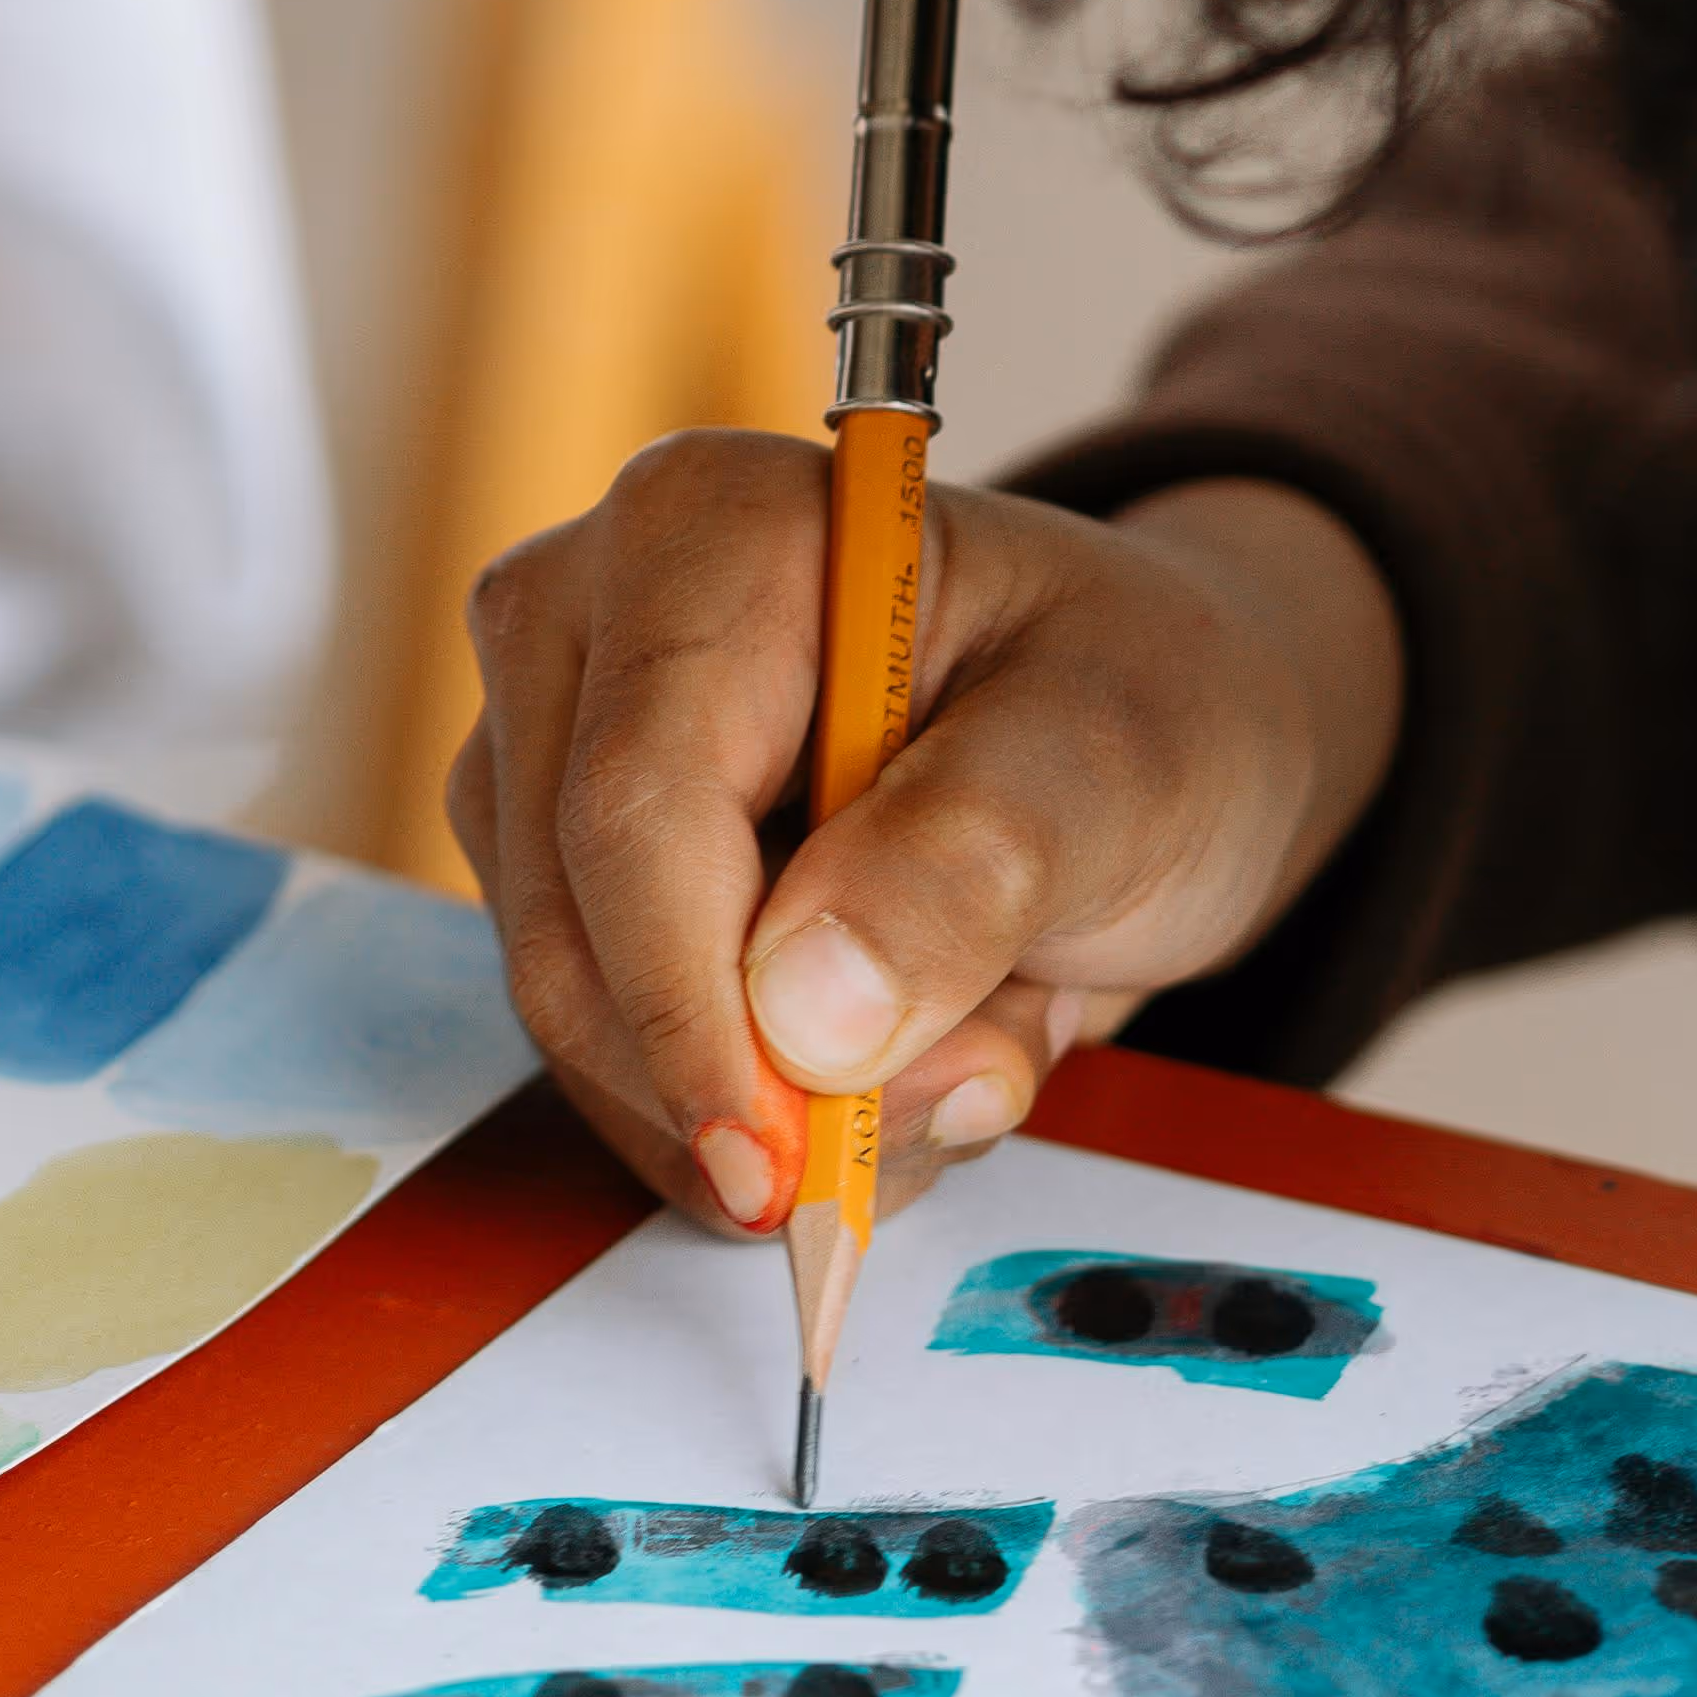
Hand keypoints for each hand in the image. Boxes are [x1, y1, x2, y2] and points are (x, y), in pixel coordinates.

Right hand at [449, 439, 1402, 1235]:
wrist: (1145, 731)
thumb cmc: (1136, 702)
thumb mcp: (1118, 764)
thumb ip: (969, 868)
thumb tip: (803, 1017)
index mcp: (711, 530)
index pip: (635, 806)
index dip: (690, 1009)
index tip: (780, 1166)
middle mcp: (589, 619)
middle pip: (576, 929)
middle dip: (757, 1084)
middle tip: (967, 1096)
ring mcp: (552, 749)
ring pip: (581, 1016)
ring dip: (782, 1105)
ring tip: (979, 1035)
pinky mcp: (559, 870)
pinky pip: (612, 1053)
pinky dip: (761, 1107)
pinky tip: (902, 1051)